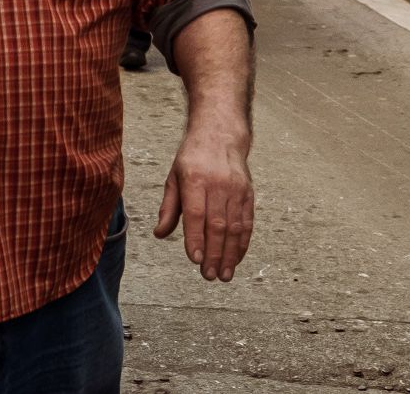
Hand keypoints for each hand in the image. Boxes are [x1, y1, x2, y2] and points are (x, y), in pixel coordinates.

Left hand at [153, 119, 254, 281]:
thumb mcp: (173, 177)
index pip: (196, 213)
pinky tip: (236, 258)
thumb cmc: (192, 158)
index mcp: (195, 178)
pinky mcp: (248, 193)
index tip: (195, 260)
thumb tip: (160, 234)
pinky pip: (247, 221)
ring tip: (224, 275)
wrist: (221, 134)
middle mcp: (218, 184)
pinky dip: (242, 243)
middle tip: (209, 276)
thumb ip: (168, 207)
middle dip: (214, 253)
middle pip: (217, 224)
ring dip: (230, 254)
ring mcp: (236, 188)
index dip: (196, 238)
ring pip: (234, 226)